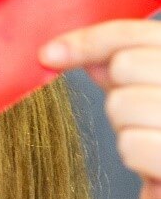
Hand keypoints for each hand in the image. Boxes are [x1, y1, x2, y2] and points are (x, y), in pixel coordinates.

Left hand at [40, 19, 160, 198]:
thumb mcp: (149, 96)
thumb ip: (124, 67)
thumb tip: (79, 46)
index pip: (134, 34)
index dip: (86, 41)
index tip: (49, 55)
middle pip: (126, 65)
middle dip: (117, 92)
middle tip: (139, 116)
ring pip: (122, 103)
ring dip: (126, 126)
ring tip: (153, 138)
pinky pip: (131, 144)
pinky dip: (135, 156)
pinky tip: (156, 164)